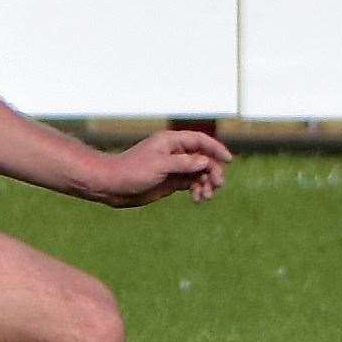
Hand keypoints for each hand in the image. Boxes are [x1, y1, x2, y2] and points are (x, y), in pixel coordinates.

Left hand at [84, 130, 232, 207]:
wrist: (112, 186)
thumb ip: (184, 163)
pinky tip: (198, 199)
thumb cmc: (132, 171)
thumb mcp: (159, 166)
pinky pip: (191, 184)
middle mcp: (175, 153)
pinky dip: (197, 190)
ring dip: (206, 183)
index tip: (228, 160)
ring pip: (199, 173)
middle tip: (216, 186)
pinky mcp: (171, 181)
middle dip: (212, 171)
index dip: (216, 149)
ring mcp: (174, 167)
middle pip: (203, 158)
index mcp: (171, 142)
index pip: (200, 141)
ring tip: (205, 197)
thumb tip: (205, 161)